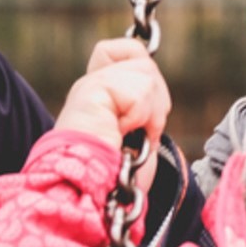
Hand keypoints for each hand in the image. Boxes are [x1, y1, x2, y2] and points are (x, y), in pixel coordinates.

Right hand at [54, 37, 169, 192]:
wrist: (90, 197)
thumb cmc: (114, 179)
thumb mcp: (136, 136)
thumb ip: (140, 105)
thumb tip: (155, 89)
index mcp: (99, 93)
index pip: (129, 50)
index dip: (147, 73)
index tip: (140, 116)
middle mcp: (90, 84)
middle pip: (145, 63)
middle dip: (156, 101)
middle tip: (140, 132)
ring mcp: (88, 86)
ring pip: (146, 74)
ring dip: (150, 113)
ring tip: (131, 136)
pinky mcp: (91, 92)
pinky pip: (139, 91)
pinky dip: (141, 117)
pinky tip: (122, 134)